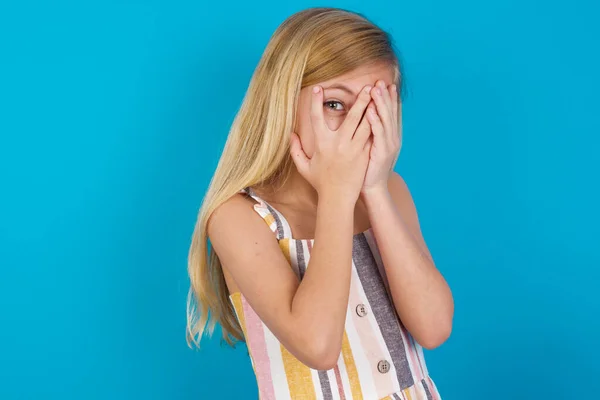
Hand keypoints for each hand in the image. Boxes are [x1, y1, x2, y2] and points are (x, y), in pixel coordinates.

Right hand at [290, 84, 373, 201]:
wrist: (337, 198)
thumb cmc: (320, 182)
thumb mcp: (304, 167)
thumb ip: (296, 150)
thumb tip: (291, 134)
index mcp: (322, 144)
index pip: (317, 118)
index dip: (316, 102)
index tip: (319, 87)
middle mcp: (339, 144)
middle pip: (352, 117)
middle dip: (359, 100)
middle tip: (366, 86)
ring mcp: (354, 149)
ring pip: (366, 124)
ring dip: (372, 109)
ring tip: (378, 97)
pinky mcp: (364, 155)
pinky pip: (372, 136)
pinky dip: (377, 124)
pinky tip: (383, 114)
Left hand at [362, 80, 400, 194]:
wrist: (372, 188)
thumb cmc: (368, 168)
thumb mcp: (372, 146)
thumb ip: (372, 132)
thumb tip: (368, 117)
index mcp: (391, 136)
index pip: (393, 113)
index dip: (391, 98)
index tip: (388, 84)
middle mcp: (393, 138)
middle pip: (391, 113)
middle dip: (386, 96)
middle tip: (381, 81)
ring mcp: (389, 145)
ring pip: (385, 119)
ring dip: (381, 103)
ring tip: (376, 89)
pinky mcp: (381, 152)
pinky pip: (378, 133)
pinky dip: (375, 120)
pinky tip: (371, 110)